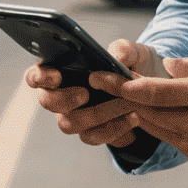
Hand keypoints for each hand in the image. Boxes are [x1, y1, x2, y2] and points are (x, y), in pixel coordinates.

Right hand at [26, 39, 169, 148]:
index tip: (57, 76)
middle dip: (64, 98)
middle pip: (47, 101)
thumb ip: (123, 50)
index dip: (40, 77)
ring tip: (122, 104)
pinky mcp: (91, 132)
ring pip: (68, 123)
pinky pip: (92, 136)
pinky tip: (132, 118)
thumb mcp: (132, 53)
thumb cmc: (132, 67)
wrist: (150, 93)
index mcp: (62, 70)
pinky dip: (113, 128)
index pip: (36, 75)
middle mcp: (62, 94)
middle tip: (85, 94)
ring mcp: (74, 115)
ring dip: (95, 114)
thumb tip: (115, 58)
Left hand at [88, 54, 187, 168]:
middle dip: (127, 101)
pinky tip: (166, 118)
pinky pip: (178, 144)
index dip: (123, 86)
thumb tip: (166, 66)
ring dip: (144, 116)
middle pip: (151, 115)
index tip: (101, 77)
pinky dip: (167, 130)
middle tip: (108, 87)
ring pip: (161, 131)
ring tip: (132, 102)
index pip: (155, 92)